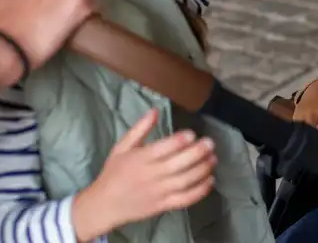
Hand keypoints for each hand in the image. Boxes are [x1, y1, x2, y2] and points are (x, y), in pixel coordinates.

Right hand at [72, 109, 215, 239]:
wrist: (104, 204)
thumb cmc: (114, 172)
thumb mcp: (122, 147)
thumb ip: (139, 128)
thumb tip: (155, 110)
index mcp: (140, 158)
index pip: (164, 148)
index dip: (181, 140)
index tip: (192, 133)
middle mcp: (151, 175)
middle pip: (179, 163)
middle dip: (198, 152)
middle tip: (210, 143)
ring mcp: (159, 192)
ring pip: (186, 180)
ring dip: (203, 169)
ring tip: (213, 158)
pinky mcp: (164, 206)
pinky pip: (185, 199)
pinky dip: (200, 191)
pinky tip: (210, 181)